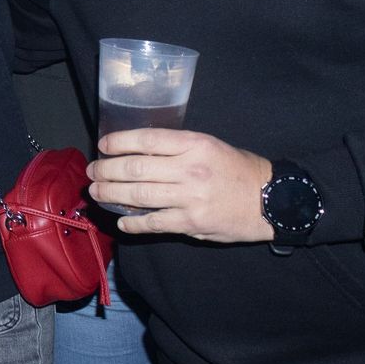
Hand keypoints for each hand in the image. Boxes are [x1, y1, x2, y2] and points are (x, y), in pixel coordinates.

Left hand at [88, 129, 273, 243]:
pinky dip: (133, 222)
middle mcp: (190, 169)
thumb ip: (178, 148)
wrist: (271, 199)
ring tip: (97, 192)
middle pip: (135, 169)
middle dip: (107, 170)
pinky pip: (154, 222)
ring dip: (112, 194)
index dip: (119, 142)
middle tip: (93, 172)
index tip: (103, 145)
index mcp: (195, 145)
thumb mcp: (211, 146)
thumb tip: (138, 152)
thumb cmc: (238, 169)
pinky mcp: (192, 223)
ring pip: (139, 195)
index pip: (147, 140)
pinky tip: (121, 220)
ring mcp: (190, 198)